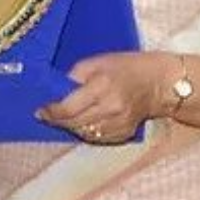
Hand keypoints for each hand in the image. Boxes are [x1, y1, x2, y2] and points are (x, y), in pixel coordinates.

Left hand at [37, 51, 175, 142]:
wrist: (159, 83)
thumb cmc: (126, 67)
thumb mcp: (98, 61)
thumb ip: (75, 74)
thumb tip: (55, 89)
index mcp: (102, 87)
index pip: (70, 107)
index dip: (52, 111)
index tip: (40, 110)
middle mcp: (111, 108)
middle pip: (74, 123)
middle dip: (57, 120)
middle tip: (45, 115)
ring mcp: (119, 124)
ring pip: (84, 133)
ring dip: (69, 126)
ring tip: (61, 118)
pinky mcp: (123, 134)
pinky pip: (97, 138)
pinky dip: (85, 131)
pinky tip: (80, 122)